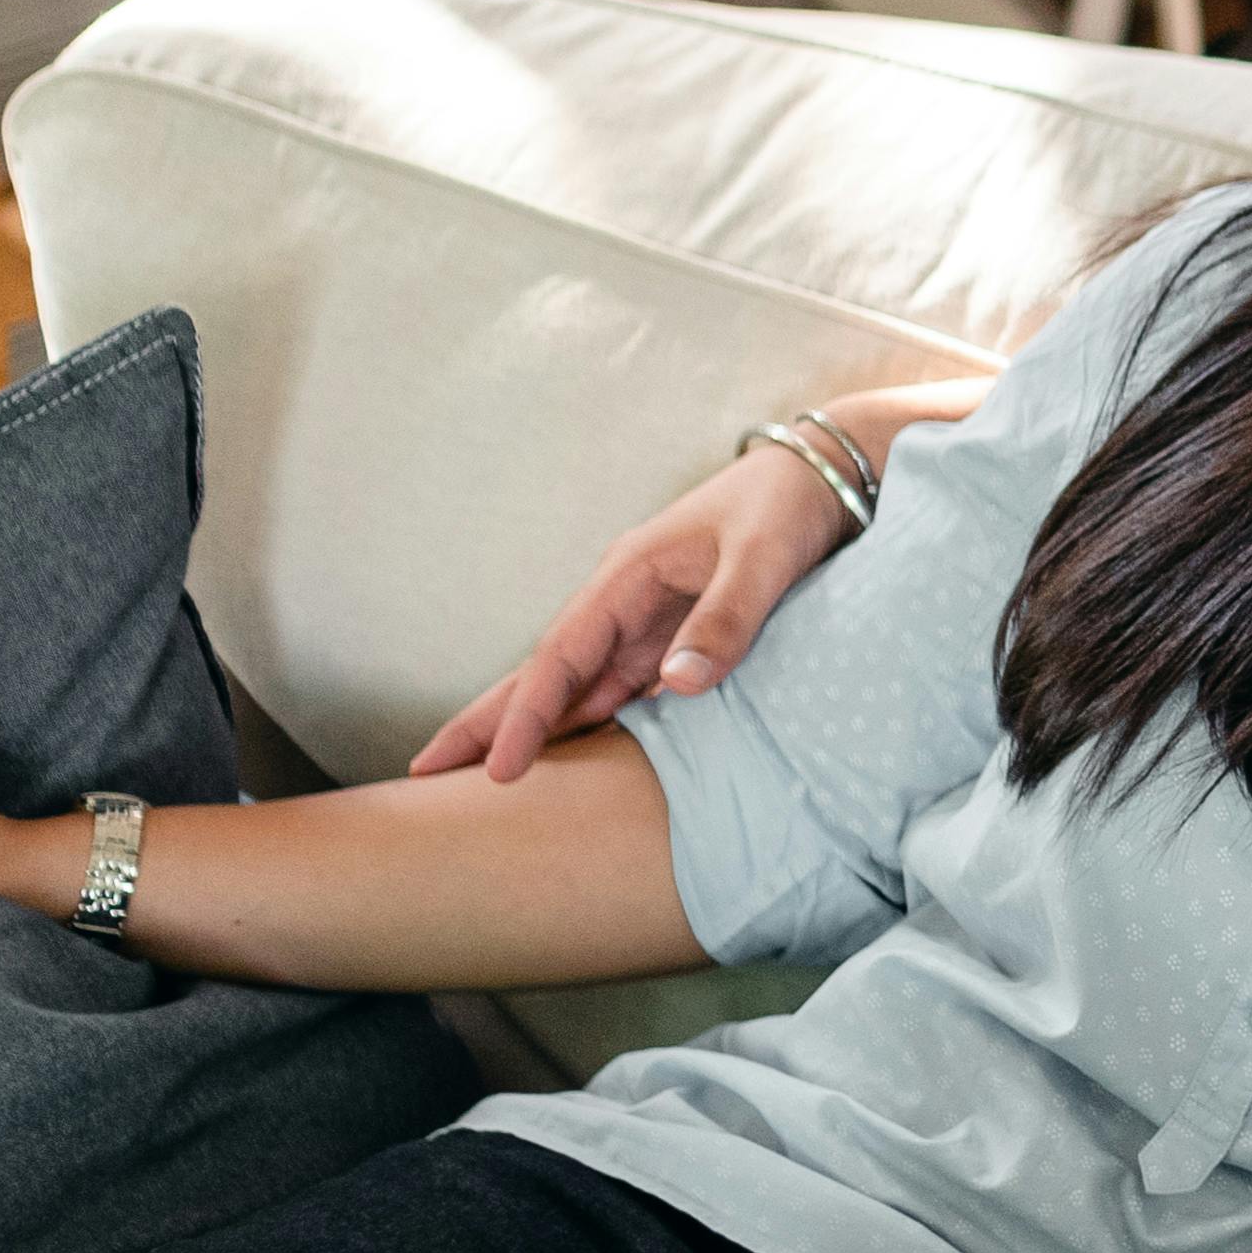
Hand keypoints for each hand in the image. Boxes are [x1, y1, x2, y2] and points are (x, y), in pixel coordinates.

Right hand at [412, 440, 858, 780]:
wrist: (826, 473)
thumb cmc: (789, 506)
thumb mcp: (764, 556)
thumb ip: (727, 616)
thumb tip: (679, 685)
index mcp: (628, 575)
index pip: (560, 658)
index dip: (525, 715)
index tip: (496, 770)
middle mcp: (625, 601)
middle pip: (546, 672)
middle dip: (489, 720)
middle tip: (425, 774)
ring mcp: (647, 621)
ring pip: (577, 686)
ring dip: (534, 729)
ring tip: (480, 779)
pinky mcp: (677, 635)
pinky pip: (622, 688)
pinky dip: (588, 723)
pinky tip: (567, 760)